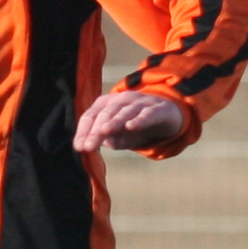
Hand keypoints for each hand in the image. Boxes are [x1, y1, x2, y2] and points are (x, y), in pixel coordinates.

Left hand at [72, 88, 188, 153]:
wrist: (168, 115)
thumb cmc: (137, 126)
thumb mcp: (121, 136)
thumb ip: (111, 140)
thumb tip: (104, 142)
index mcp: (108, 104)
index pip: (91, 116)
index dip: (84, 131)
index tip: (79, 148)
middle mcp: (122, 100)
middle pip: (105, 114)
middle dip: (95, 131)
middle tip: (88, 147)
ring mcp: (140, 102)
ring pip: (124, 112)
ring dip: (114, 122)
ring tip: (104, 132)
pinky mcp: (157, 108)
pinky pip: (147, 113)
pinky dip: (139, 119)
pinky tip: (131, 126)